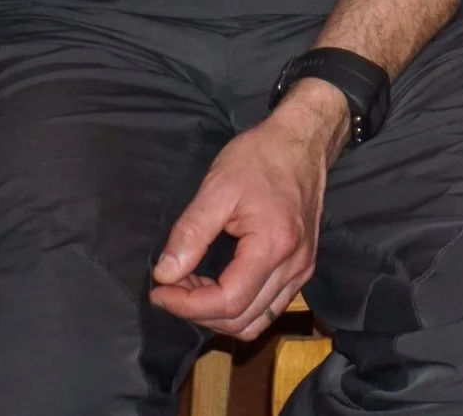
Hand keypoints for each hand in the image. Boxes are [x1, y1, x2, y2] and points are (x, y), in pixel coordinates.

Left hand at [149, 82, 347, 339]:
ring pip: (257, 321)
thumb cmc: (260, 158)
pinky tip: (218, 283)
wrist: (303, 140)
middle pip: (243, 320)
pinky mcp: (303, 265)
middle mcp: (294, 265)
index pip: (227, 302)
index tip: (159, 290)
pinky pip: (270, 306)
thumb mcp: (217, 189)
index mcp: (274, 246)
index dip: (186, 306)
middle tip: (173, 286)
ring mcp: (302, 268)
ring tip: (194, 287)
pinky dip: (239, 306)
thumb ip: (190, 234)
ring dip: (219, 314)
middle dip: (198, 312)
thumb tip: (165, 275)